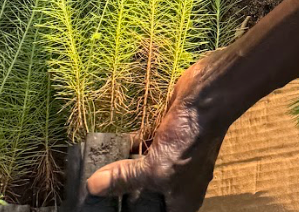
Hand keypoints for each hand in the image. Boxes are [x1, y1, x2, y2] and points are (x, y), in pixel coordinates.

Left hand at [85, 55, 234, 209]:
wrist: (206, 98)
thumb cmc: (188, 142)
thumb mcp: (154, 168)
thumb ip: (124, 178)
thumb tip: (92, 187)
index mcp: (182, 201)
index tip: (112, 209)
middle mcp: (178, 184)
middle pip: (147, 196)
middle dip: (125, 193)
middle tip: (101, 193)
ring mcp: (172, 159)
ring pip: (143, 171)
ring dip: (124, 170)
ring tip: (99, 171)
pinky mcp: (166, 138)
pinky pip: (144, 149)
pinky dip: (130, 149)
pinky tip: (111, 147)